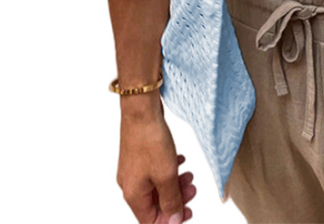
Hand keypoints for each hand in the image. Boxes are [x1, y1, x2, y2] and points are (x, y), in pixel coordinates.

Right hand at [117, 96, 196, 222]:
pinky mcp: (140, 156)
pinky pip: (156, 170)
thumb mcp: (166, 175)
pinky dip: (170, 169)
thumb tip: (174, 221)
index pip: (150, 221)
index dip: (171, 220)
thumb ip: (171, 200)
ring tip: (190, 174)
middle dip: (176, 198)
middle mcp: (130, 185)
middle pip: (155, 203)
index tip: (189, 211)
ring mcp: (134, 170)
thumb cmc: (151, 140)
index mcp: (133, 195)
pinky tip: (180, 159)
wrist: (141, 110)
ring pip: (157, 186)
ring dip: (175, 183)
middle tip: (192, 189)